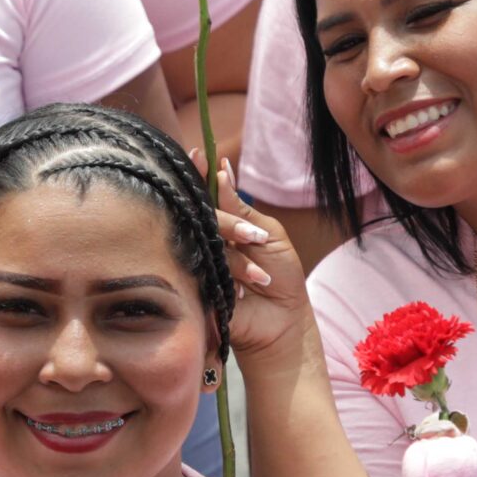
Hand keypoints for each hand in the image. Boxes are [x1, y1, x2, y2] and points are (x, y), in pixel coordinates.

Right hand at [211, 162, 307, 363]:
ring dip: (239, 263)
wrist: (283, 323)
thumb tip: (221, 171)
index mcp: (225, 223)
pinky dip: (227, 282)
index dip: (199, 174)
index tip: (197, 153)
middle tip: (254, 239)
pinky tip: (242, 293)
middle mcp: (207, 238)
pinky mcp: (194, 288)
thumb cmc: (281, 277)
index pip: (206, 194)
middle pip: (202, 217)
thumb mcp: (270, 236)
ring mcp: (198, 262)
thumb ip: (242, 209)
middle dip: (229, 226)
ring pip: (204, 244)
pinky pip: (199, 275)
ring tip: (261, 278)